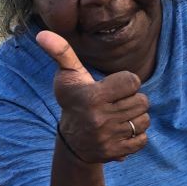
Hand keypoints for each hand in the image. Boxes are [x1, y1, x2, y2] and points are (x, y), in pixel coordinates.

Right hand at [36, 30, 149, 162]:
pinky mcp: (116, 152)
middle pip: (142, 101)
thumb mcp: (67, 75)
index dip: (126, 81)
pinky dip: (136, 135)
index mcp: (93, 97)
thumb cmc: (73, 100)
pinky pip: (142, 139)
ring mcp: (109, 137)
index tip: (113, 86)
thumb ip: (61, 52)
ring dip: (135, 117)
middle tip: (116, 102)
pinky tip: (121, 130)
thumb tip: (42, 33)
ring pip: (144, 119)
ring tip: (119, 115)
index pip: (133, 81)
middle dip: (131, 99)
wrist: (71, 141)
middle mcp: (101, 118)